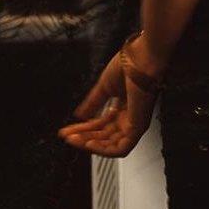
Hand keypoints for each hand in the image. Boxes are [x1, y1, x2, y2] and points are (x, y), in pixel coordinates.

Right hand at [57, 36, 166, 158]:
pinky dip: (105, 149)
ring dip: (90, 144)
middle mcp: (130, 116)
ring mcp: (135, 123)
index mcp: (124, 106)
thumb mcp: (105, 87)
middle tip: (67, 136)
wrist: (141, 58)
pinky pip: (121, 148)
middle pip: (104, 135)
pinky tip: (89, 143)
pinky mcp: (139, 127)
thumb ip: (93, 103)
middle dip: (84, 137)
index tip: (67, 130)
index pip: (101, 124)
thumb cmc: (129, 65)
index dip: (83, 128)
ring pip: (111, 145)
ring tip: (74, 140)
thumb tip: (78, 116)